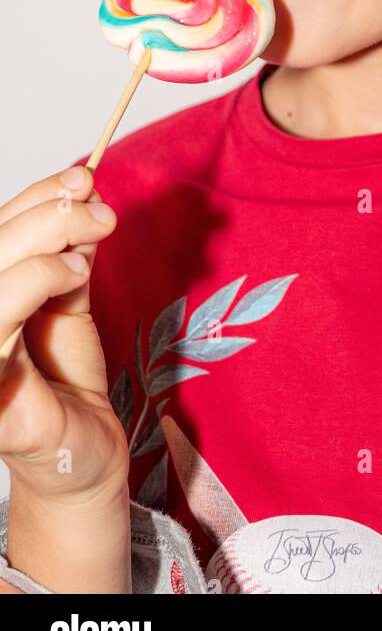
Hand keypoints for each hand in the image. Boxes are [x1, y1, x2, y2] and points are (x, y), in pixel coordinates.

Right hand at [0, 165, 129, 504]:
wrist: (83, 453)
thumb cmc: (63, 379)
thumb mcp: (67, 300)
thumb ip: (64, 254)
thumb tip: (82, 196)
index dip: (32, 196)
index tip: (82, 177)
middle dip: (47, 212)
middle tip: (99, 207)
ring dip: (43, 243)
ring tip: (89, 246)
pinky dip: (36, 281)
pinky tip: (74, 273)